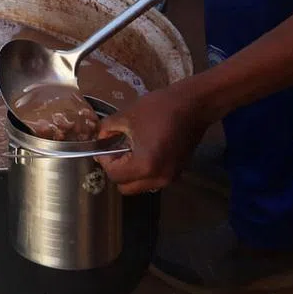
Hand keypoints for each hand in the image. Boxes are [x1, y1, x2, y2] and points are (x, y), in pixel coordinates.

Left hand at [96, 82, 211, 194]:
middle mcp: (158, 178)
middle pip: (126, 187)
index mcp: (145, 165)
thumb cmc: (158, 109)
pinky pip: (153, 180)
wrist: (192, 106)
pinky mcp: (177, 173)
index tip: (104, 146)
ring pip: (140, 186)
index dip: (104, 161)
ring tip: (129, 150)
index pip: (115, 175)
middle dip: (116, 171)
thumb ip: (107, 130)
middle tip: (114, 151)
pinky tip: (143, 150)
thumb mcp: (126, 116)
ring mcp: (170, 178)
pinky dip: (144, 171)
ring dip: (130, 173)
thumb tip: (100, 139)